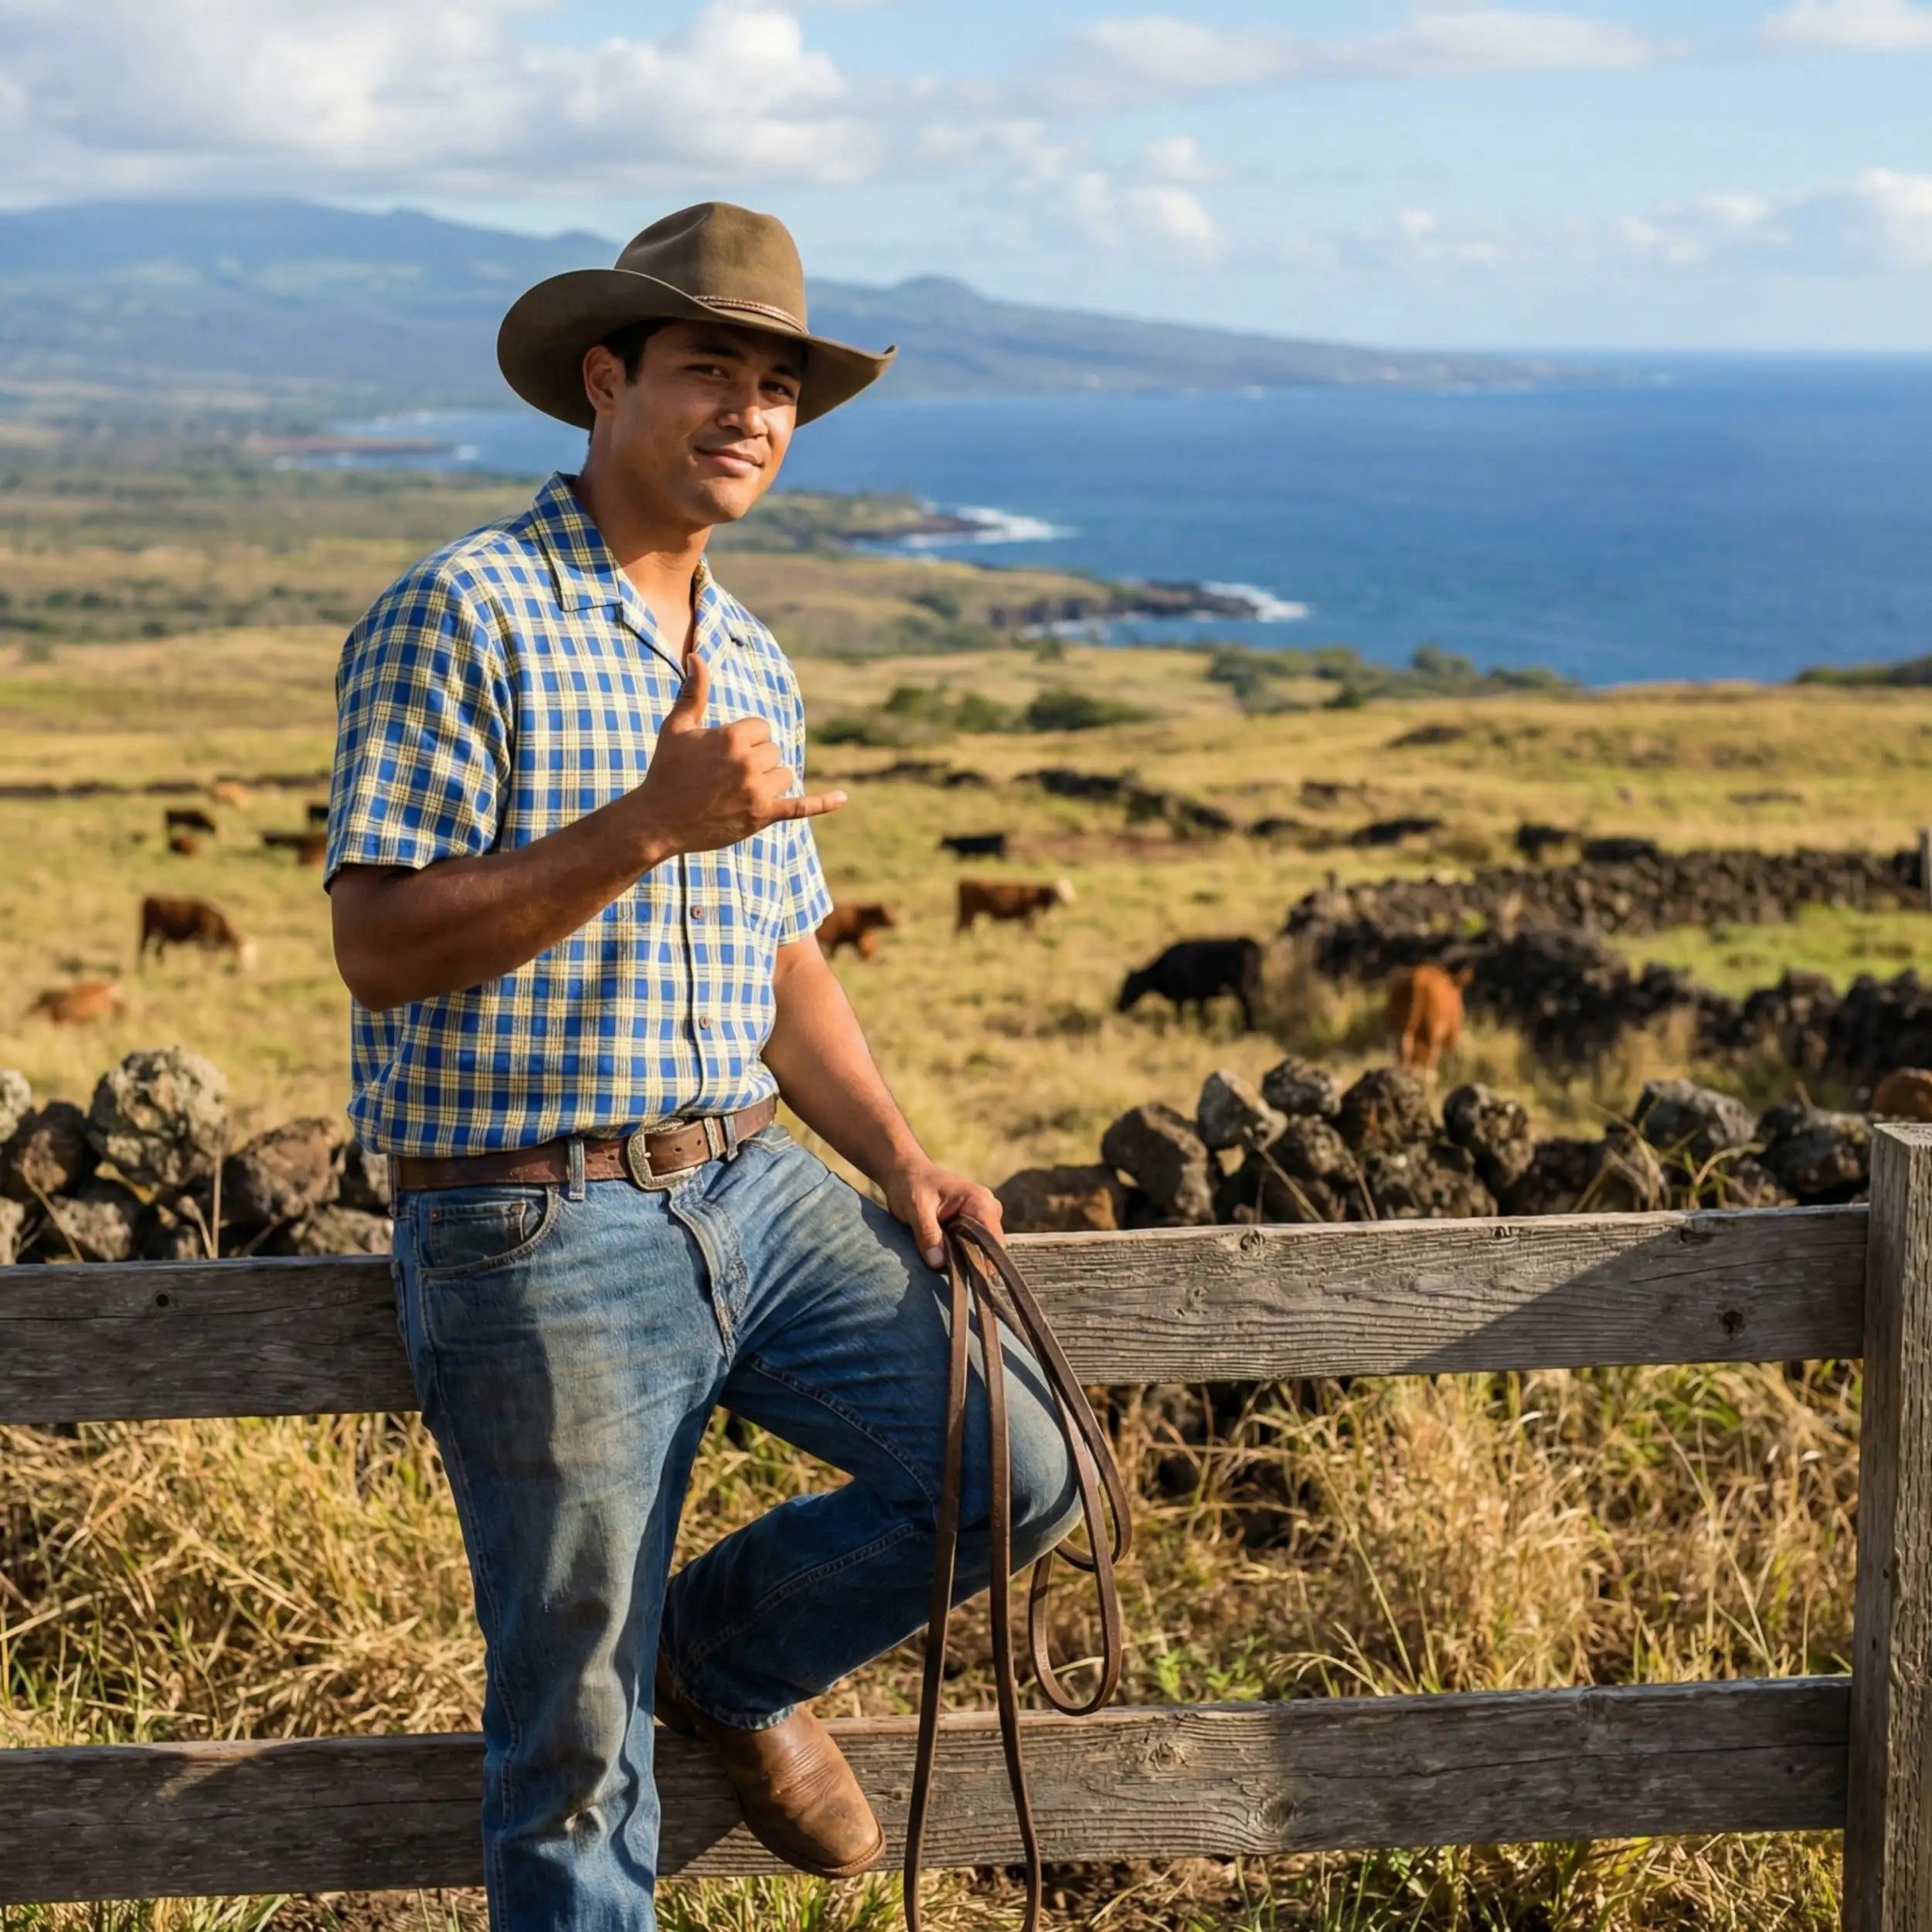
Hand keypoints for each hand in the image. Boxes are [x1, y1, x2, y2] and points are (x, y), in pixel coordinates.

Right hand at [633, 646, 845, 856]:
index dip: (745, 739)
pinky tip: (843, 798)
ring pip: (784, 775)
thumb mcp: (678, 727)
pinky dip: (823, 803)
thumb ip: (694, 691)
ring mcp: (757, 791)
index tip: (722, 754)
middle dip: (755, 761)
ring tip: (737, 791)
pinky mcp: (762, 816)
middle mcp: (748, 763)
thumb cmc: (666, 770)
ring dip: (768, 781)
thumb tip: (697, 655)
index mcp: (732, 737)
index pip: (762, 728)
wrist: (657, 820)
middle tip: (724, 776)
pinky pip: (801, 807)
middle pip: (774, 752)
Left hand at [884, 1158, 1005, 1270]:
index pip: (993, 1241)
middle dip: (969, 1261)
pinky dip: (958, 1253)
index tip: (960, 1274)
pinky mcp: (974, 1224)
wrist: (905, 1173)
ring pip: (981, 1249)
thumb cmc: (911, 1185)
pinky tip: (941, 1251)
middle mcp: (988, 1208)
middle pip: (989, 1248)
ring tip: (938, 1256)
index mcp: (980, 1201)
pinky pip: (973, 1246)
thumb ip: (928, 1233)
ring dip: (962, 1258)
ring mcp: (983, 1216)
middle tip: (942, 1265)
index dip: (980, 1261)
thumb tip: (938, 1262)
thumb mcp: (915, 1208)